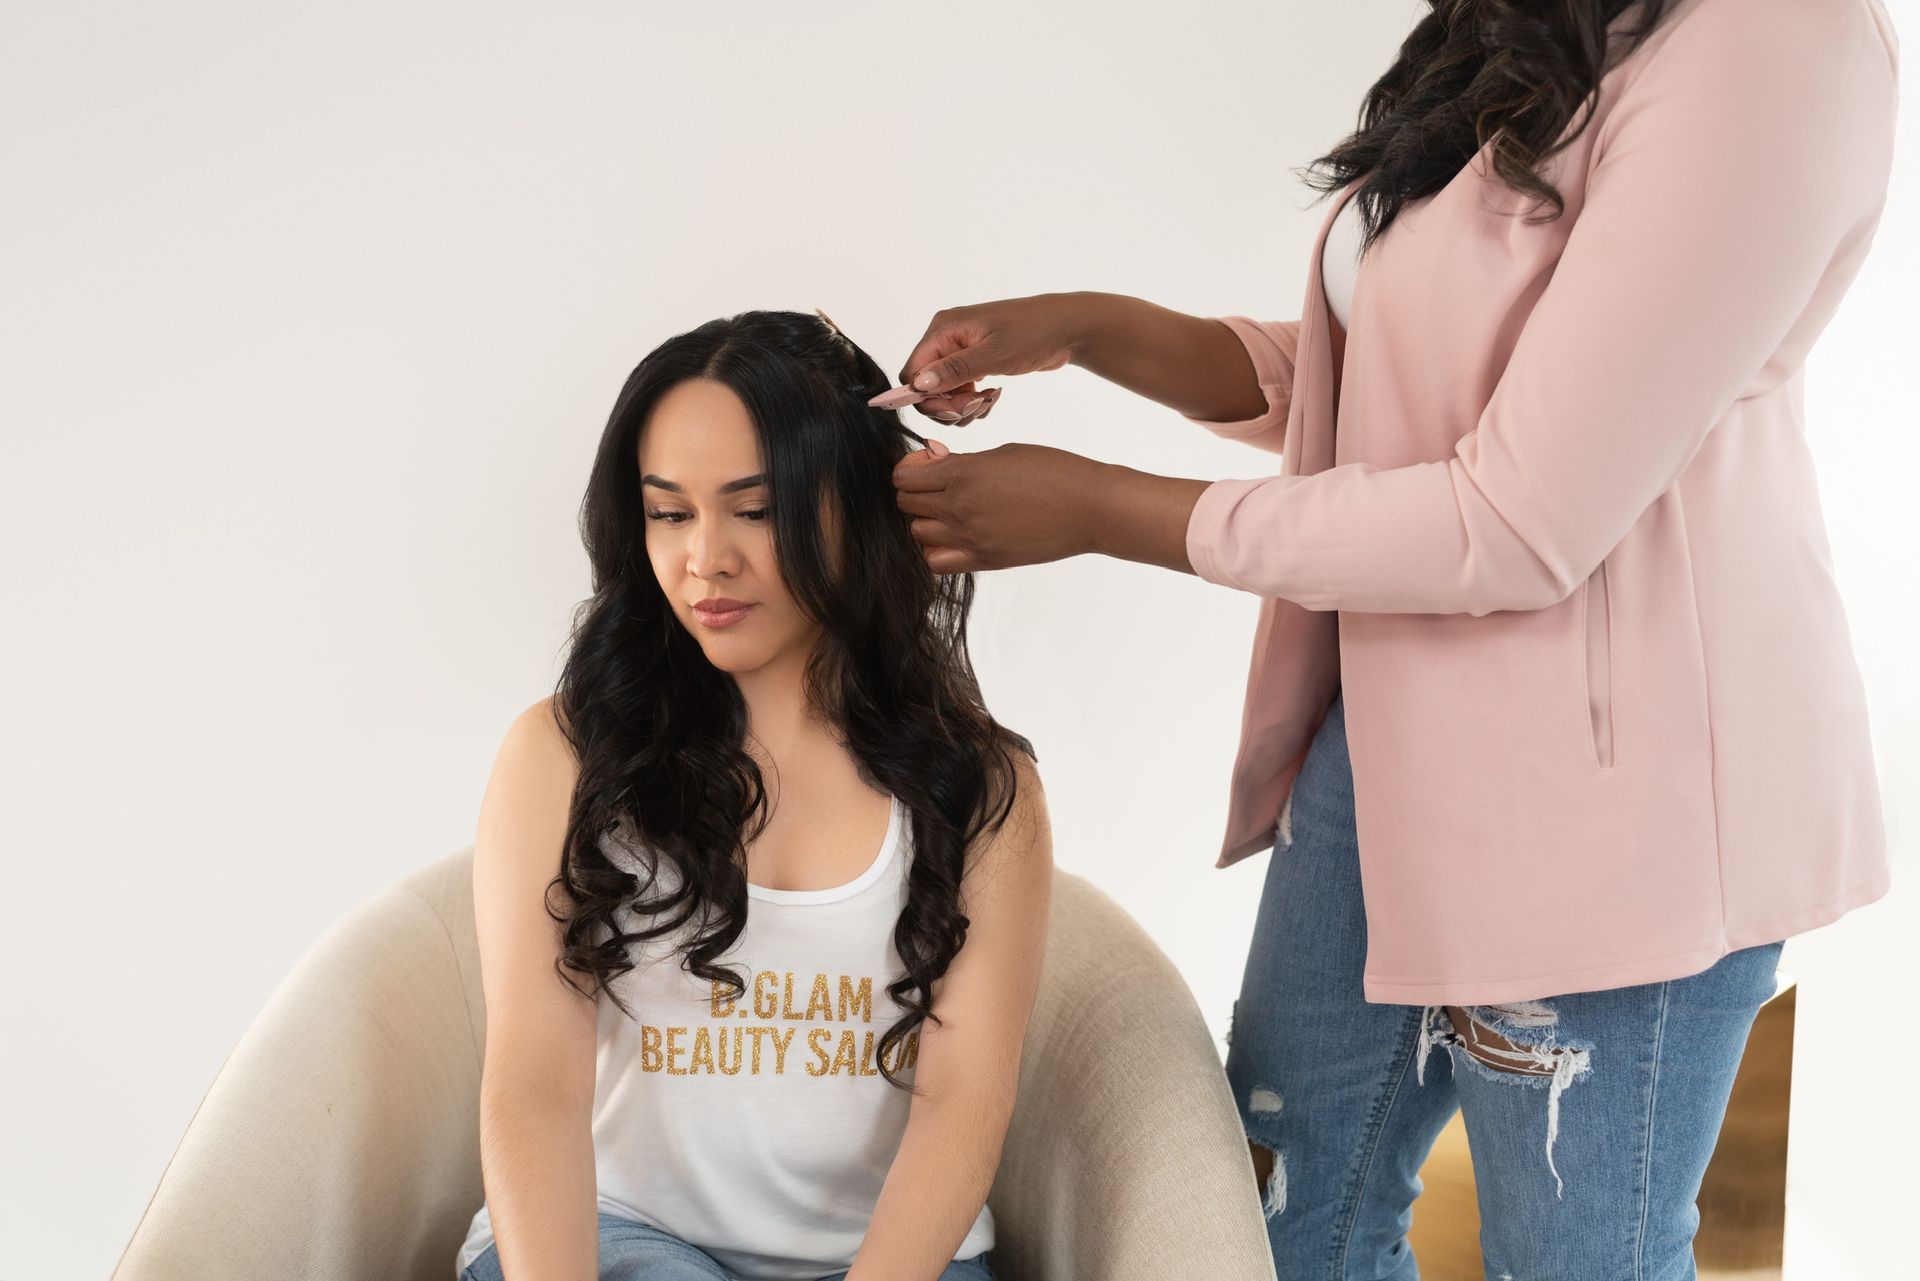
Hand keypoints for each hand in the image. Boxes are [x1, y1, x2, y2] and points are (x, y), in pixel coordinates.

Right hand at [886, 294, 1089, 427]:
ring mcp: (960, 350)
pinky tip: (993, 397)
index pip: (912, 372)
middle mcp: (947, 338)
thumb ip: (954, 370)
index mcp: (944, 329)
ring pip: (943, 392)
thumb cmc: (1033, 333)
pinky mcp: (974, 362)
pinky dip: (973, 402)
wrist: (1066, 328)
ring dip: (963, 406)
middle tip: (977, 408)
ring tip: (989, 402)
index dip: (927, 397)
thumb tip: (918, 385)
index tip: (956, 408)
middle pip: (926, 385)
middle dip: (948, 404)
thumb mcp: (994, 354)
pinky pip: (960, 391)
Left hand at [892, 441, 1106, 573]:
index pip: (904, 476)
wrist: (1089, 508)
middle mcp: (960, 508)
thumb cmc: (1054, 471)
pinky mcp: (984, 560)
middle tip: (937, 485)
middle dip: (915, 492)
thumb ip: (963, 461)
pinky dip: (937, 550)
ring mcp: (970, 538)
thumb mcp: (1003, 453)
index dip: (911, 468)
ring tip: (948, 511)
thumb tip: (933, 460)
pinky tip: (955, 537)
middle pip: (906, 504)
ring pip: (918, 533)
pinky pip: (937, 562)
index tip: (926, 465)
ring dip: (925, 520)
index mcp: (963, 474)